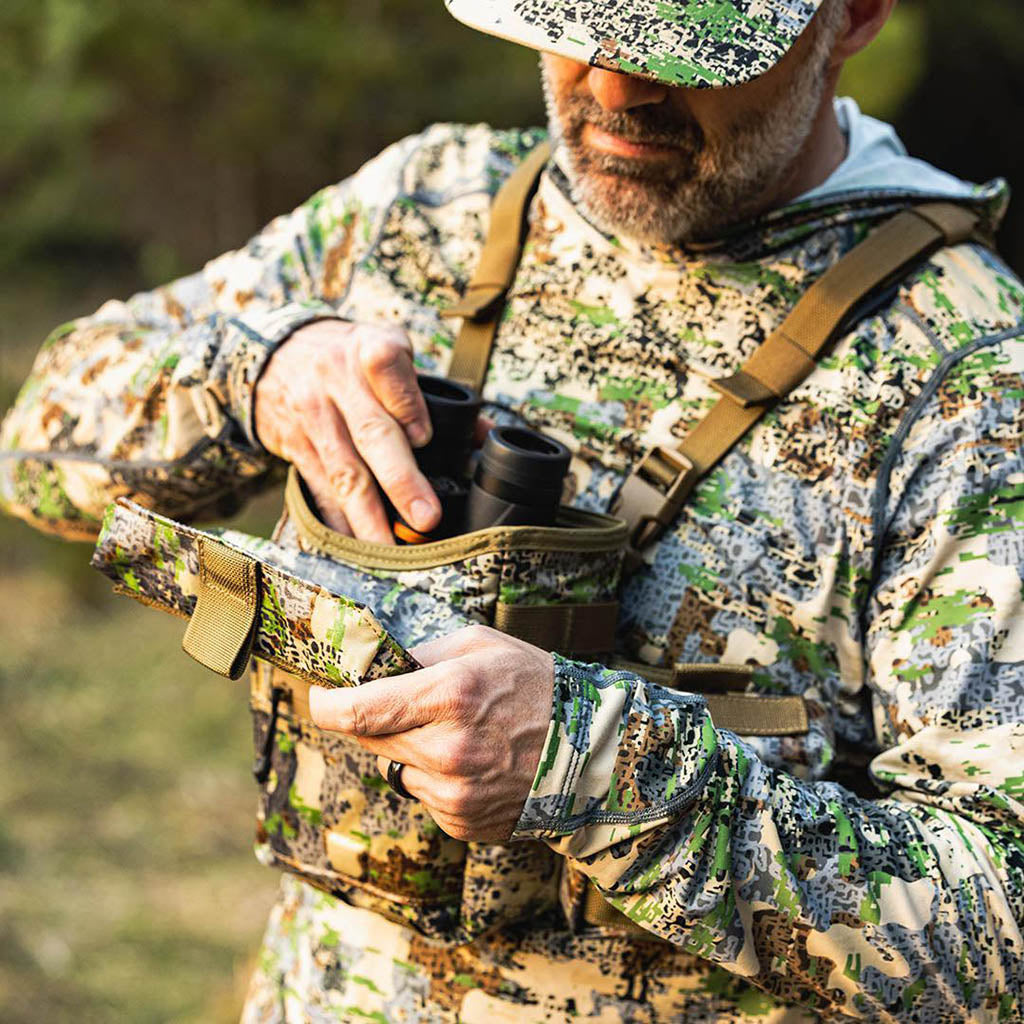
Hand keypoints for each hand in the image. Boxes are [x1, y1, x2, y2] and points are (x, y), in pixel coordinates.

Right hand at [254, 320, 437, 542]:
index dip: (407, 403)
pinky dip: (339, 522)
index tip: (424, 438)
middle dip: (401, 481)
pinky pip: (319, 489)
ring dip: (368, 516)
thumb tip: (484, 436)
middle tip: (427, 517)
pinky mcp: (295, 445)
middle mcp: (337, 380)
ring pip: (344, 471)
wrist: (275, 352)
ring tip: (390, 550)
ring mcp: (313, 415)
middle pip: (372, 433)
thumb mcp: (390, 347)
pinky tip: (355, 548)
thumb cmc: (351, 356)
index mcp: (370, 348)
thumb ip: (434, 392)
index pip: (388, 367)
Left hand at [308, 625, 554, 841]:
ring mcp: (455, 794)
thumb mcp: (480, 645)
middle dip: (378, 720)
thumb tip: (369, 666)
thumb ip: (419, 654)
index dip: (326, 704)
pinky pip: (424, 795)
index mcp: (449, 696)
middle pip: (370, 740)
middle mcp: (447, 750)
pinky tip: (476, 763)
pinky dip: (437, 778)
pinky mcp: (461, 822)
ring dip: (412, 750)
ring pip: (397, 768)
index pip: (356, 712)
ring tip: (461, 735)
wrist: (591, 749)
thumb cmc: (535, 685)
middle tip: (411, 705)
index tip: (323, 695)